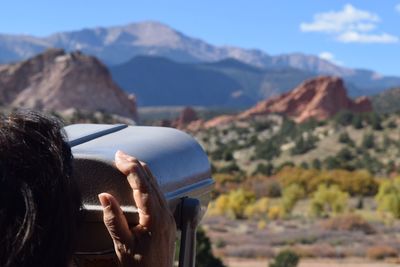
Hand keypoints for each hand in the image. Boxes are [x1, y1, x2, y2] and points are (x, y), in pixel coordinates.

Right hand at [98, 150, 175, 266]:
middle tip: (120, 154)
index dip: (130, 167)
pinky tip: (140, 182)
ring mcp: (168, 216)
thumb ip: (114, 219)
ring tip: (128, 163)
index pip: (143, 184)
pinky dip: (147, 183)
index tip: (118, 157)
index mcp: (155, 217)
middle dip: (136, 165)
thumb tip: (105, 195)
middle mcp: (165, 213)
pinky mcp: (167, 221)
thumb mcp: (123, 245)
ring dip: (142, 173)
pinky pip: (159, 194)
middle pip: (152, 181)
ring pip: (157, 186)